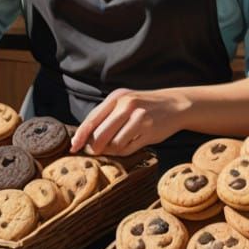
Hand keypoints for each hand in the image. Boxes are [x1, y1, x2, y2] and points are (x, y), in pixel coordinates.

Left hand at [70, 88, 187, 156]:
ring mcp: (138, 118)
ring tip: (117, 146)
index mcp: (116, 97)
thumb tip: (85, 137)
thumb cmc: (144, 106)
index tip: (73, 147)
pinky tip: (130, 144)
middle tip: (96, 151)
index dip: (81, 135)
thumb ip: (106, 115)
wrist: (175, 104)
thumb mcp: (125, 102)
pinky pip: (128, 148)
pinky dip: (124, 151)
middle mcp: (126, 105)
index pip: (92, 119)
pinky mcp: (148, 131)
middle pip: (100, 135)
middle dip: (95, 147)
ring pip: (113, 144)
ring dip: (111, 150)